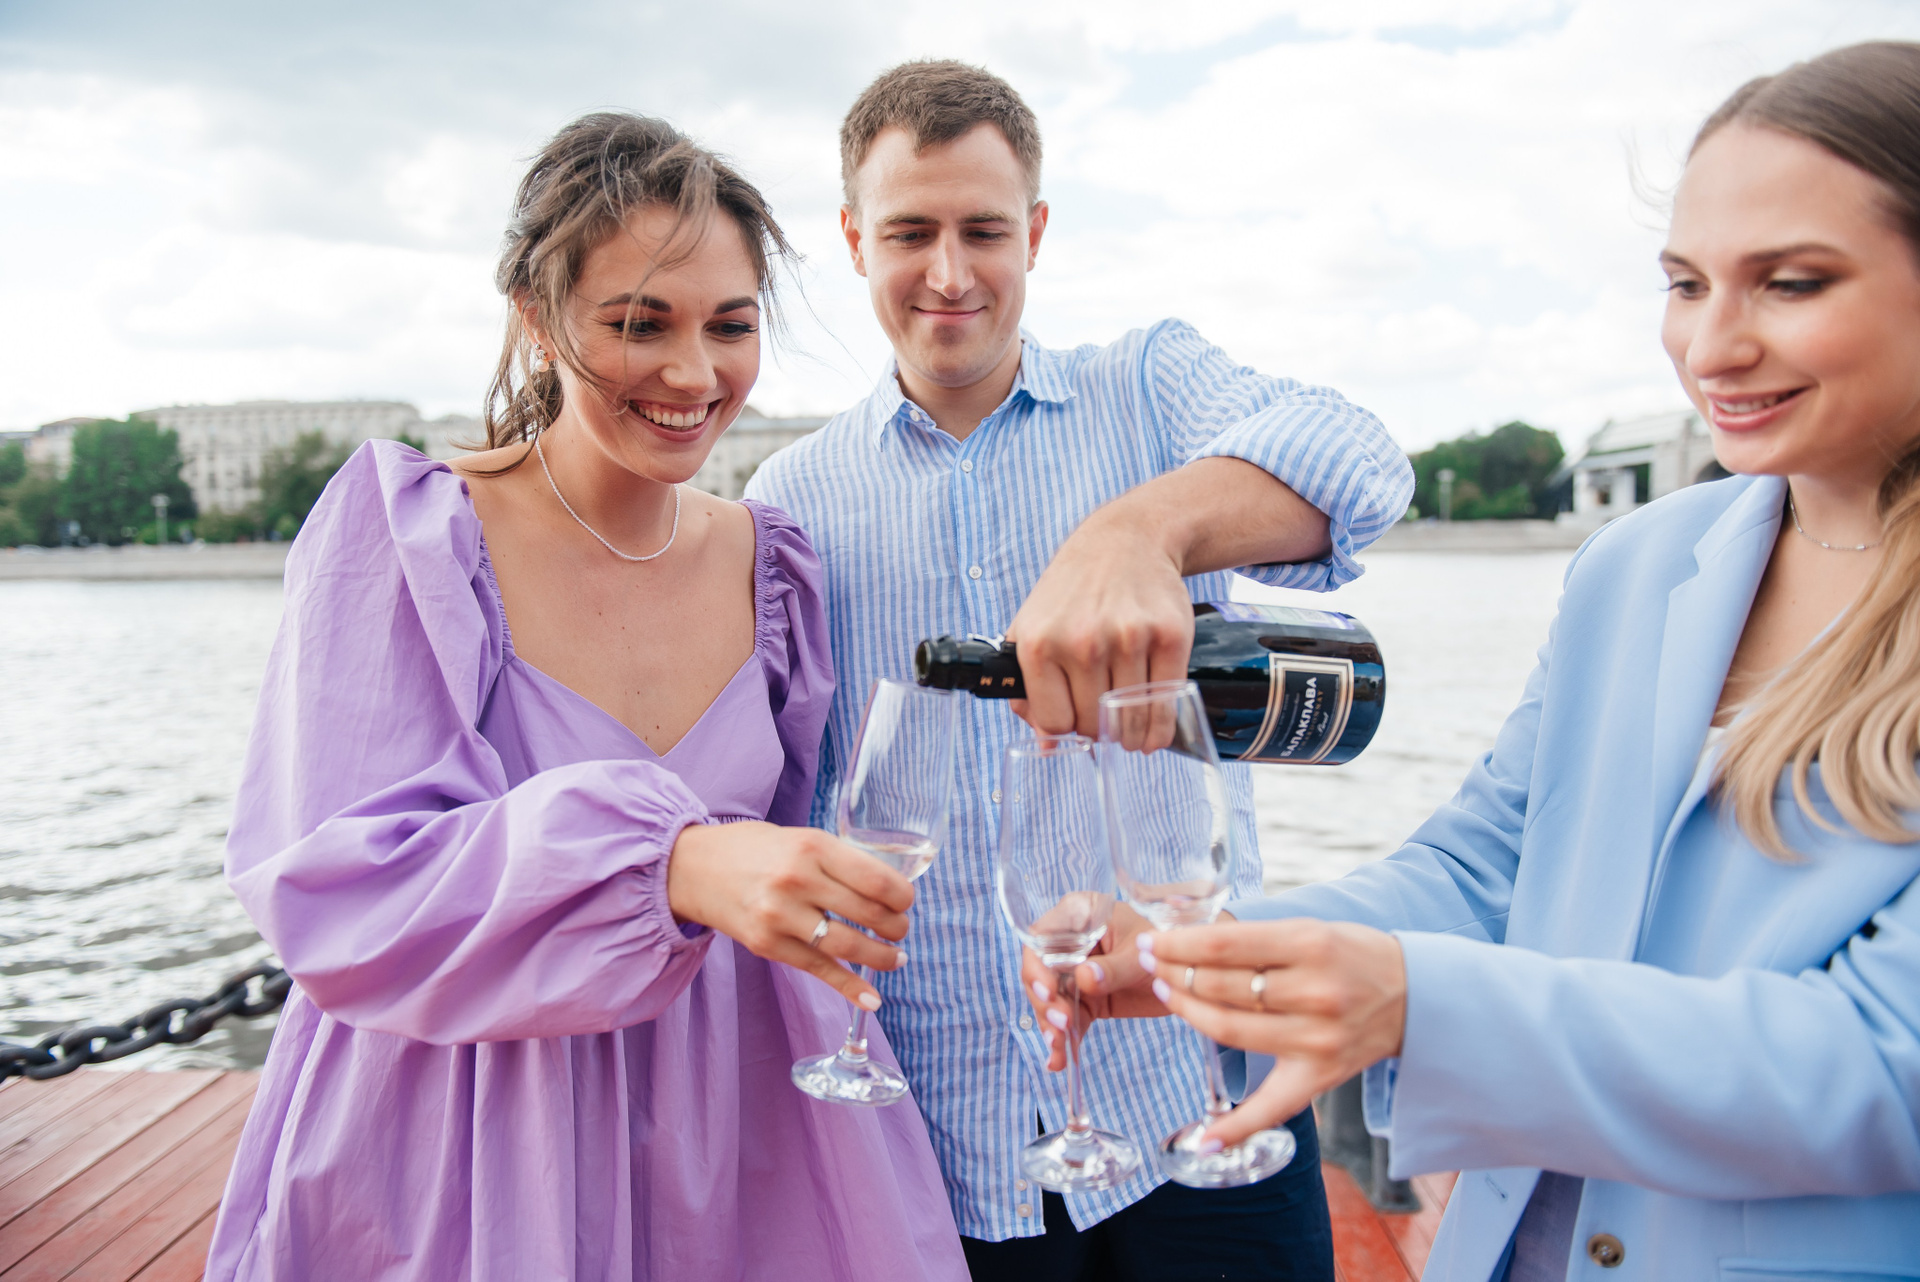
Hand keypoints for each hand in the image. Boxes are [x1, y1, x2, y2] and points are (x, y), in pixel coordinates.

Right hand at [666, 821, 912, 1009]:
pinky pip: (819, 970)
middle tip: (901, 930)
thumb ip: (838, 860)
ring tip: (895, 958)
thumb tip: (888, 890)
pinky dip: (851, 988)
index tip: (906, 902)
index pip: (877, 879)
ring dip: (883, 957)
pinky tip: (872, 999)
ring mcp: (780, 917)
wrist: (692, 868)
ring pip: (849, 947)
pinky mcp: (767, 946)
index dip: (903, 897)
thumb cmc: (755, 849)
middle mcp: (797, 881)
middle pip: (869, 915)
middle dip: (897, 928)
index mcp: (813, 847)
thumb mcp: (801, 838)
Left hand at [1004, 458, 1329, 737]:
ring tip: (1128, 725)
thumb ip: (1028, 689)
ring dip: (1130, 733)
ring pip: (1130, 721)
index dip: (1066, 725)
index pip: (1055, 722)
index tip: (1074, 715)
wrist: (1125, 541)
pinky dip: (1161, 726)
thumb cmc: (1074, 590)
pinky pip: (1167, 704)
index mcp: (1039, 644)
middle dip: (1099, 729)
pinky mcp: (1169, 635)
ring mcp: (1128, 638)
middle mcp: (1082, 641)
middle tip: (1104, 717)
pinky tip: (1154, 727)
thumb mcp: (1033, 629)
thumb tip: (1048, 746)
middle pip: (1094, 725)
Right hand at [1020, 904, 1235, 1069]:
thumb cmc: (1168, 946)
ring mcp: (1076, 972)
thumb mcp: (1141, 955)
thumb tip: (1083, 979)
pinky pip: (1068, 1020)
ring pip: (1050, 1001)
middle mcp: (1071, 943)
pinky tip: (1059, 1060)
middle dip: (1045, 1002)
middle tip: (1060, 1025)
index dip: (1038, 965)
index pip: (1042, 938)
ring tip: (1059, 1047)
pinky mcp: (1086, 999)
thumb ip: (1112, 968)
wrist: (1190, 972)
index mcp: (1080, 915)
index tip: (1048, 992)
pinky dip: (1064, 1041)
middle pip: (1040, 972)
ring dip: (1051, 1026)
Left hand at [1142, 919, 1405, 1146]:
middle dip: (1175, 972)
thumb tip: (1190, 939)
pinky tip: (1204, 1137)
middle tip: (1152, 963)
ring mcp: (1316, 1039)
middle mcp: (1313, 993)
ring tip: (1167, 994)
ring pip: (1230, 1030)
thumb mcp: (1311, 929)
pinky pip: (1272, 1108)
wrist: (1417, 997)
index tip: (1153, 941)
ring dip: (1187, 1013)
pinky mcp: (1321, 1077)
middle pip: (1220, 987)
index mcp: (1310, 945)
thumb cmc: (1354, 955)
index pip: (1223, 945)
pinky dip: (1236, 1127)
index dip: (1178, 944)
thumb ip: (1257, 937)